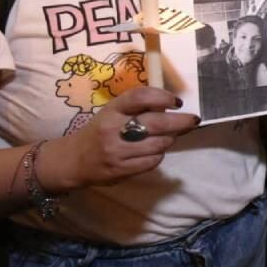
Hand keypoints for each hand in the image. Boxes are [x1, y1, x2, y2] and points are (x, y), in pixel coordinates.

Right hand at [49, 87, 200, 189]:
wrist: (74, 160)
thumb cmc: (100, 131)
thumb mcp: (113, 113)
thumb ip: (137, 108)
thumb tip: (172, 107)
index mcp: (112, 109)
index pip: (141, 97)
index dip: (163, 97)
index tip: (176, 102)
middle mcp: (113, 128)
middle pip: (157, 123)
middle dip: (180, 121)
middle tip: (193, 120)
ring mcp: (117, 151)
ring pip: (159, 144)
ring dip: (169, 140)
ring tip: (167, 137)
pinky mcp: (121, 169)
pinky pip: (152, 161)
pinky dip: (158, 155)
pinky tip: (153, 152)